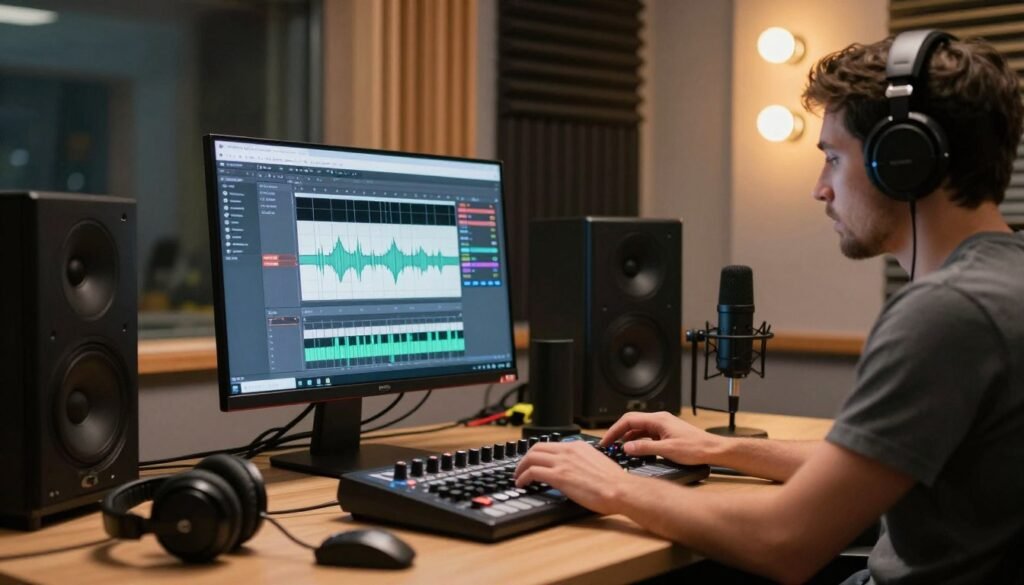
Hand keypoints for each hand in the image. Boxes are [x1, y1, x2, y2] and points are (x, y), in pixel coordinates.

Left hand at [513, 441, 638, 514]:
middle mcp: (568, 450)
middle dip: (525, 458)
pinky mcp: (559, 476)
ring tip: (518, 476)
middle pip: (536, 448)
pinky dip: (523, 477)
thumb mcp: (595, 462)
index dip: (538, 453)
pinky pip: (532, 472)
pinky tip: (522, 483)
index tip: (534, 461)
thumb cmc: (613, 482)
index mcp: (578, 446)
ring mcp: (562, 462)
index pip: (550, 445)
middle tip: (521, 467)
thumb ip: (582, 462)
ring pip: (531, 457)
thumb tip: (575, 470)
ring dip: (521, 467)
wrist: (620, 489)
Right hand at [601, 411, 721, 465]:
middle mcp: (660, 419)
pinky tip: (636, 450)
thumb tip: (627, 447)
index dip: (615, 430)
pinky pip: (647, 433)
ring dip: (628, 437)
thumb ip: (645, 448)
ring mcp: (663, 426)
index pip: (629, 420)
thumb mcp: (667, 450)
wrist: (713, 450)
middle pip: (632, 422)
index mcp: (658, 420)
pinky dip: (638, 440)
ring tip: (620, 449)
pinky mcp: (666, 432)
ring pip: (639, 428)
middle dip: (619, 433)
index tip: (606, 440)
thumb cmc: (696, 448)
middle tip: (609, 444)